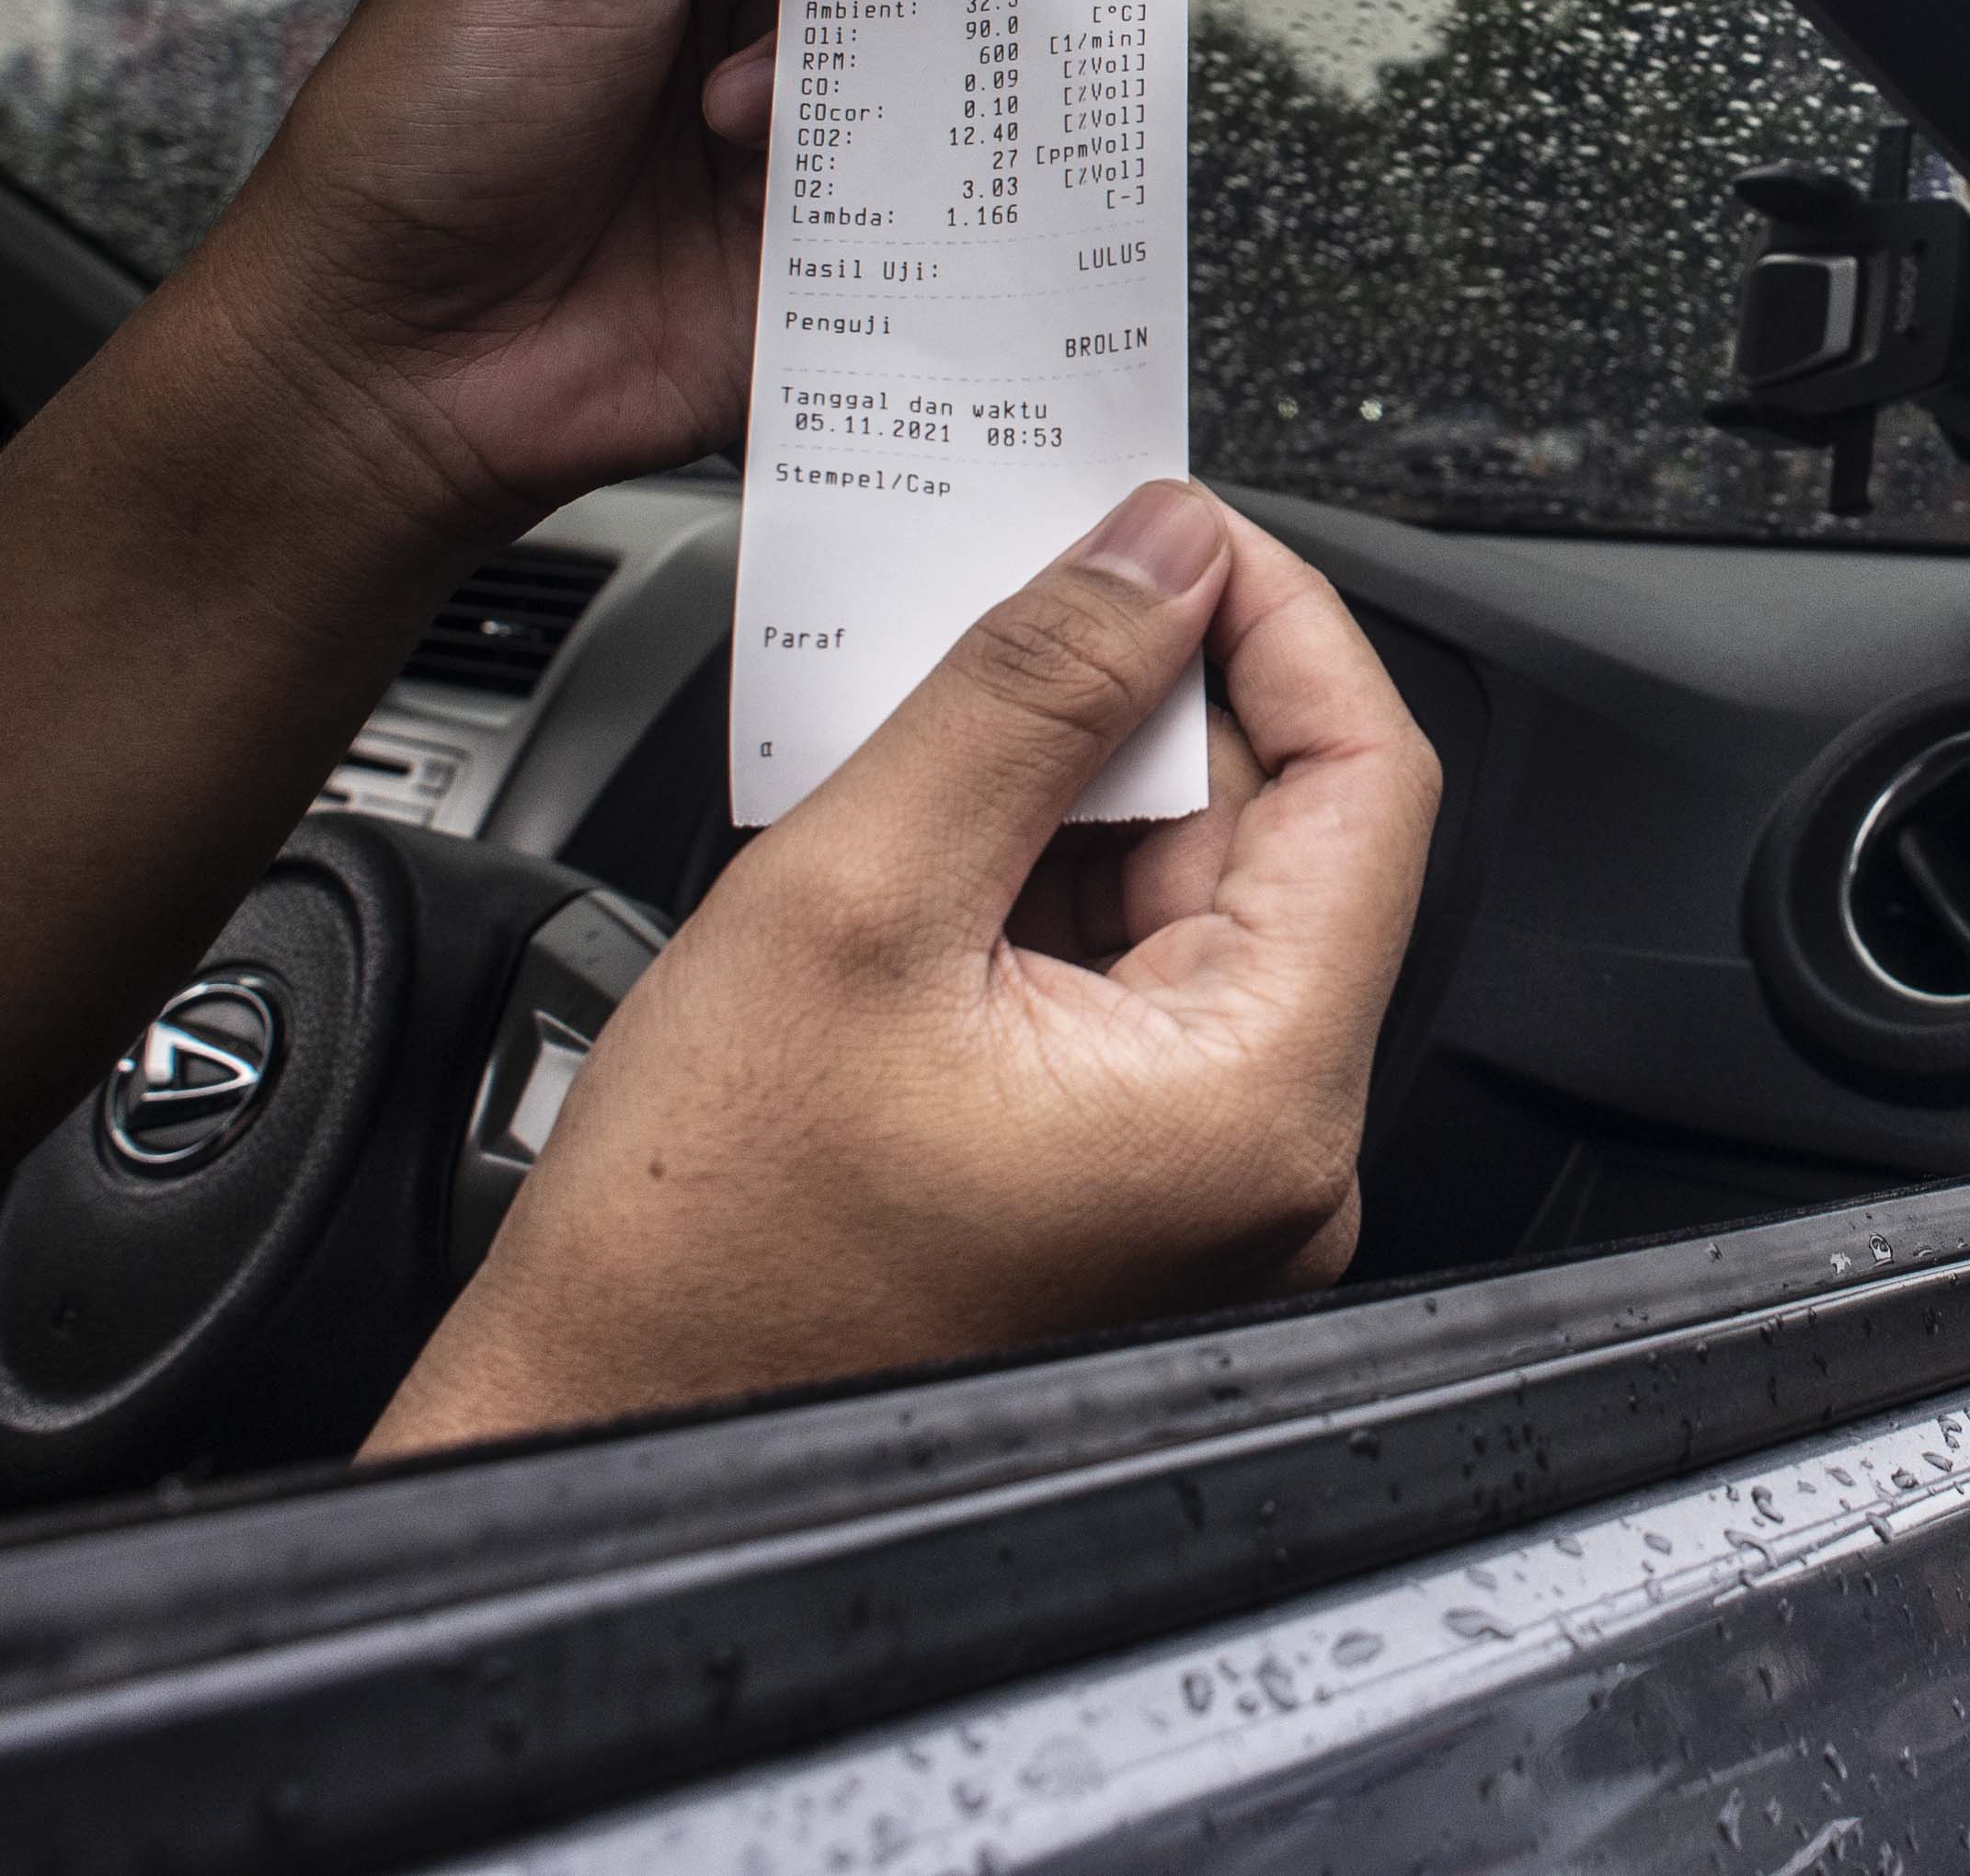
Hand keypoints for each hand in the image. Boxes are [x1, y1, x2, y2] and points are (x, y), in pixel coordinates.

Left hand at [174, 0, 1250, 543]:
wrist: (393, 355)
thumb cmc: (423, 125)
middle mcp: (774, 2)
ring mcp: (818, 127)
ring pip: (965, 65)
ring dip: (889, 86)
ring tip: (736, 123)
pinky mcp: (847, 252)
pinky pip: (952, 211)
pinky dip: (939, 204)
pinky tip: (847, 206)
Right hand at [364, 481, 1436, 1454]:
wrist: (596, 1438)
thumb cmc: (699, 1257)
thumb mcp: (853, 900)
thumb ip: (1025, 697)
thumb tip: (1155, 556)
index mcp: (1255, 1102)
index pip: (1373, 784)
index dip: (1280, 622)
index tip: (1178, 531)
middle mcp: (1268, 1161)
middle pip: (1281, 837)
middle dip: (1156, 695)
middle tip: (1030, 591)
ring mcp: (1199, 1184)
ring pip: (1192, 898)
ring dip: (1083, 783)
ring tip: (942, 717)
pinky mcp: (1123, 1188)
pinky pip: (1127, 978)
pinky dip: (1043, 879)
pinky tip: (932, 829)